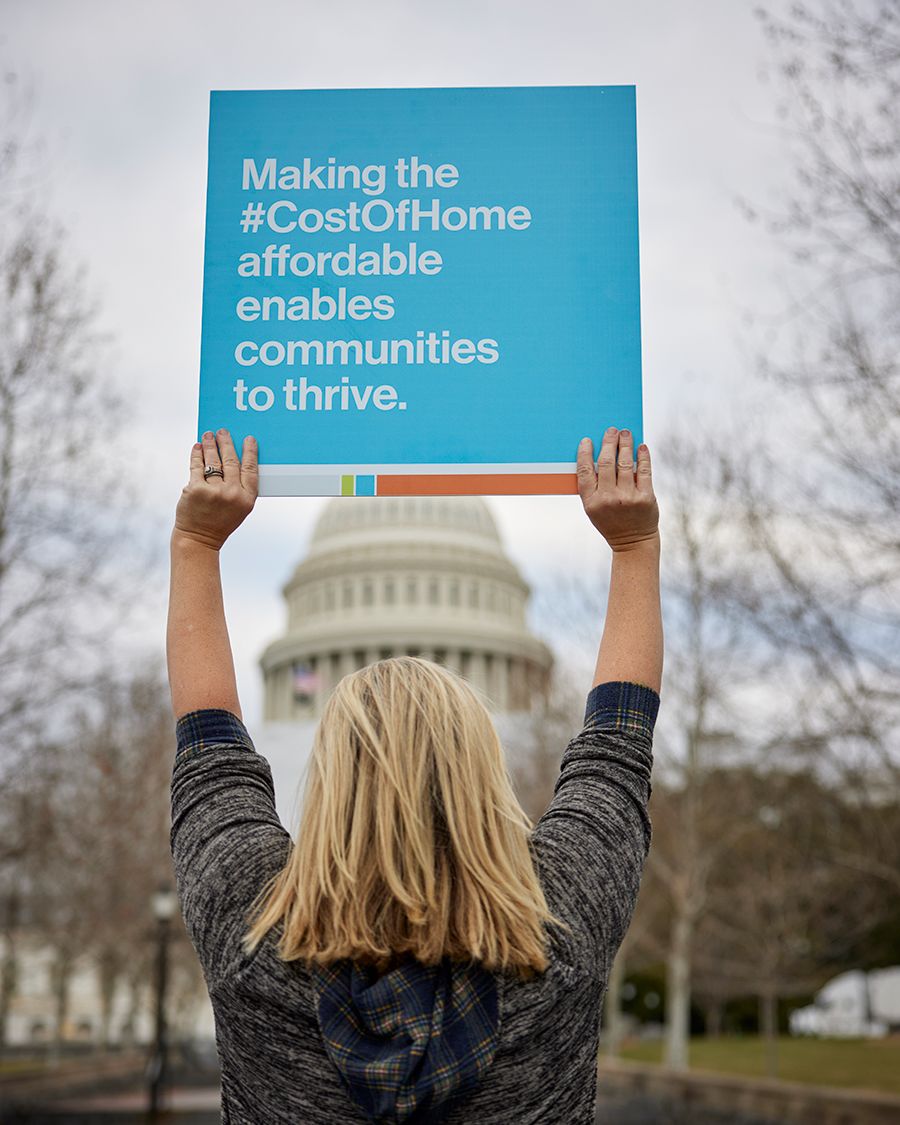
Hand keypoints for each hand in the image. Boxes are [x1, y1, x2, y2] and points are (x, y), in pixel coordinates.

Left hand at [173, 429, 258, 549]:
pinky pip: (197, 466)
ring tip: (208, 435)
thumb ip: (240, 487)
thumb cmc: (220, 521)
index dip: (250, 452)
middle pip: (231, 461)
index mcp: (247, 499)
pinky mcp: (195, 489)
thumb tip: (235, 457)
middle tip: (223, 431)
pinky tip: (197, 447)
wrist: (199, 538)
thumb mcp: (239, 508)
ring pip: (213, 461)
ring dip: (210, 444)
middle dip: (227, 443)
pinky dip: (196, 454)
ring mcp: (213, 491)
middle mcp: (232, 494)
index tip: (248, 439)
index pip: (250, 469)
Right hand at [577, 427, 658, 550]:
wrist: (633, 542)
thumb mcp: (594, 509)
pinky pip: (643, 470)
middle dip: (609, 442)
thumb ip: (593, 486)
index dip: (585, 453)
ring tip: (626, 433)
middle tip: (611, 430)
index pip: (585, 471)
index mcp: (591, 502)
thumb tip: (597, 454)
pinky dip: (642, 456)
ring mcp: (628, 497)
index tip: (587, 440)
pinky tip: (641, 447)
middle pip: (606, 462)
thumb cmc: (611, 521)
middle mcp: (608, 499)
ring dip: (625, 444)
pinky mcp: (646, 497)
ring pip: (625, 463)